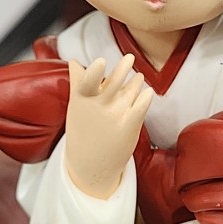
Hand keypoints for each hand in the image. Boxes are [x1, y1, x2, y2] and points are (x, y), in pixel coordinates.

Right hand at [63, 53, 153, 198]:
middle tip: (129, 57)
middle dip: (124, 66)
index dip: (94, 72)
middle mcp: (99, 107)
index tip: (101, 62)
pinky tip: (148, 92)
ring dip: (136, 81)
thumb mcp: (75, 107)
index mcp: (81, 100)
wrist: (92, 165)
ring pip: (132, 88)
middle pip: (115, 80)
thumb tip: (74, 61)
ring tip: (137, 78)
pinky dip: (146, 95)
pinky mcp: (130, 125)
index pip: (87, 83)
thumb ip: (78, 82)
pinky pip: (143, 103)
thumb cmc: (83, 131)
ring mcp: (115, 116)